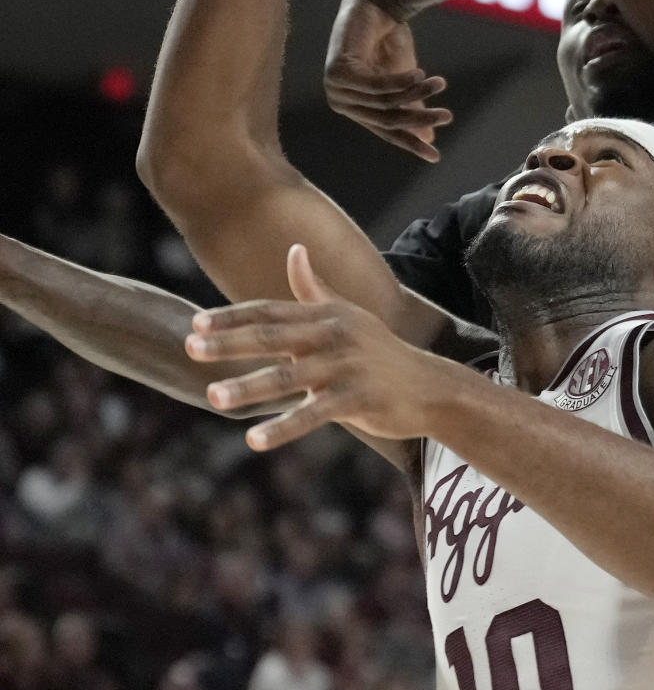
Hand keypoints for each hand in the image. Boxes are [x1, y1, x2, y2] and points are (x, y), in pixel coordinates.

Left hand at [185, 245, 466, 449]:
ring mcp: (345, 366)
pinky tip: (254, 440)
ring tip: (213, 397)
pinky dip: (283, 427)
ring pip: (288, 376)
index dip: (232, 317)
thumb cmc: (379, 351)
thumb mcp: (347, 315)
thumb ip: (314, 287)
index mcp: (325, 315)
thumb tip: (295, 249)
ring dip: (248, 387)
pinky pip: (313, 414)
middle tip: (189, 349)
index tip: (195, 325)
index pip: (269, 311)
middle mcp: (333, 334)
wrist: (427, 385)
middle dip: (229, 343)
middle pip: (272, 336)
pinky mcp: (357, 399)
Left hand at [324, 0, 451, 160]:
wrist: (374, 3)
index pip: (386, 132)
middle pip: (387, 118)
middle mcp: (341, 102)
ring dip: (416, 92)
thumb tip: (428, 138)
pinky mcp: (337, 73)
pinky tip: (421, 73)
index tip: (435, 157)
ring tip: (442, 83)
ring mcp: (336, 88)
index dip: (411, 143)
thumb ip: (410, 107)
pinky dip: (400, 81)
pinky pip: (376, 86)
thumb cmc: (386, 41)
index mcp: (355, 108)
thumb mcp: (403, 80)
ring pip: (385, 102)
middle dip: (419, 119)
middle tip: (447, 117)